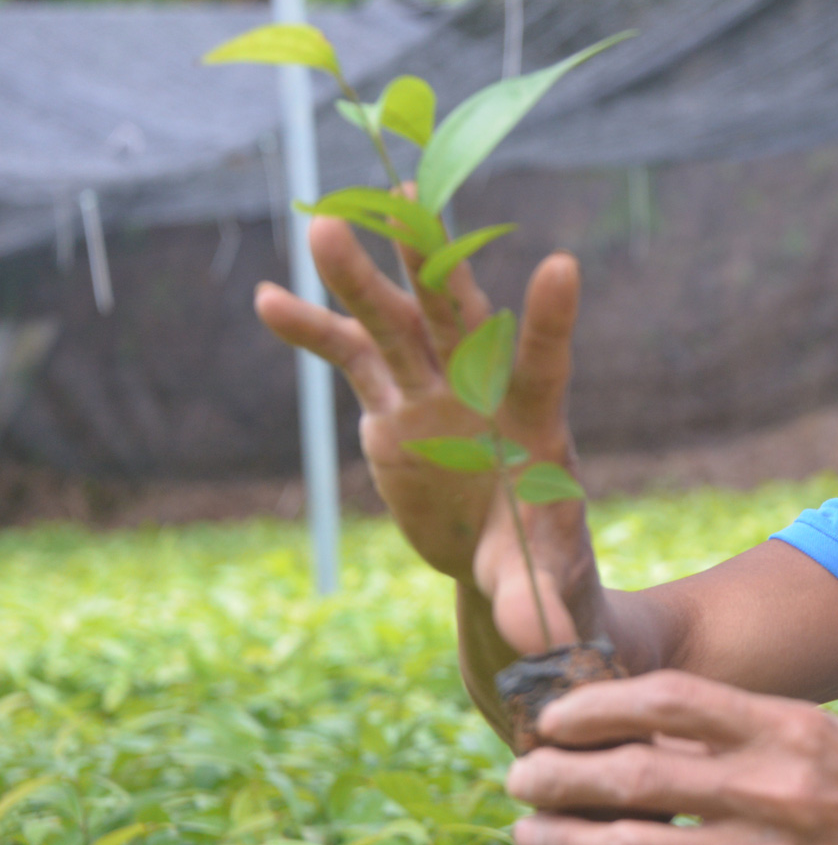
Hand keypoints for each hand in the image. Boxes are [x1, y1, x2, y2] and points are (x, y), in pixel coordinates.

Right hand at [254, 215, 599, 654]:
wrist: (506, 569)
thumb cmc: (543, 570)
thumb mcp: (544, 586)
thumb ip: (537, 599)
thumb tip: (542, 643)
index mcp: (535, 423)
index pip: (544, 362)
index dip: (550, 319)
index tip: (562, 265)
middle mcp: (483, 390)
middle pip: (456, 317)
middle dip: (430, 264)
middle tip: (408, 201)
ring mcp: (434, 392)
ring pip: (393, 324)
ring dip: (358, 278)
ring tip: (320, 225)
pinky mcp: (393, 407)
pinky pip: (350, 358)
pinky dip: (313, 329)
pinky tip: (267, 297)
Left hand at [506, 669, 837, 844]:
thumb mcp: (812, 728)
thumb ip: (733, 729)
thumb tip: (635, 725)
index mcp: (786, 728)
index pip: (671, 701)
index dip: (599, 705)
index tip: (556, 714)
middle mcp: (772, 791)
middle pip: (639, 777)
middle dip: (562, 776)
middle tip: (518, 772)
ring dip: (567, 839)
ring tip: (527, 829)